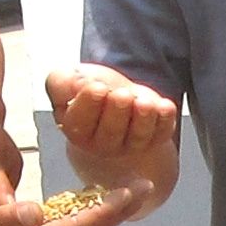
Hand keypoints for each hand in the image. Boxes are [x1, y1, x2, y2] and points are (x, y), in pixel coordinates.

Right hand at [44, 64, 182, 194]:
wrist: (113, 97)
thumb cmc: (89, 90)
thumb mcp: (67, 80)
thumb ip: (60, 82)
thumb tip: (71, 85)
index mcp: (76, 130)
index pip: (80, 123)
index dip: (88, 105)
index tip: (96, 87)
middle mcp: (102, 144)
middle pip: (110, 133)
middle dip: (117, 112)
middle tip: (121, 94)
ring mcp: (130, 145)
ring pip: (137, 136)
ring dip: (143, 119)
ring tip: (144, 102)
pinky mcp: (154, 138)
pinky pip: (161, 133)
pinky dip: (165, 120)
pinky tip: (165, 106)